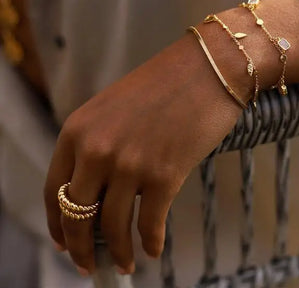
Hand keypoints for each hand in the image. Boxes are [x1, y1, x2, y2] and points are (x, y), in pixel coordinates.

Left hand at [44, 32, 243, 275]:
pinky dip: (150, 243)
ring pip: (113, 226)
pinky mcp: (165, 175)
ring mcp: (130, 163)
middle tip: (90, 266)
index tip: (66, 244)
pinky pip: (150, 224)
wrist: (208, 67)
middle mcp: (97, 149)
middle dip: (82, 248)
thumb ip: (98, 143)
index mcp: (78, 129)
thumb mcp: (115, 108)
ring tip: (125, 265)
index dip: (58, 223)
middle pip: (77, 215)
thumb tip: (99, 190)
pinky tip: (153, 250)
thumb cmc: (165, 84)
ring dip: (119, 252)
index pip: (55, 190)